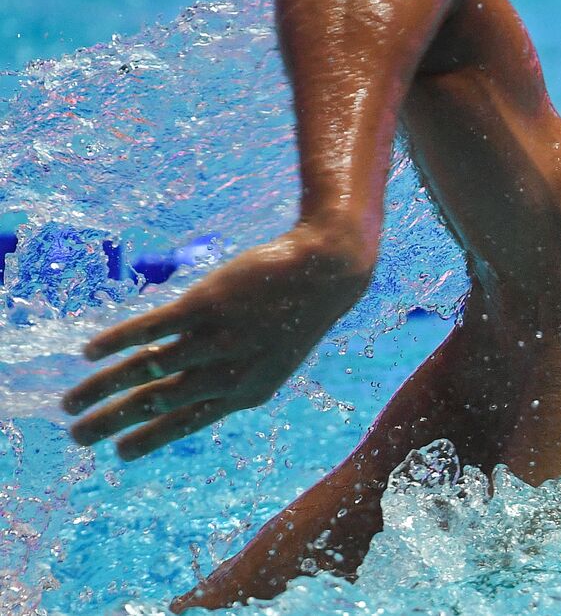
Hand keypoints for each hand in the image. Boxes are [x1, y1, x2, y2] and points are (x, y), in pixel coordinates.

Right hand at [62, 222, 373, 459]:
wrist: (326, 270)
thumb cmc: (297, 314)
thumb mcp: (272, 359)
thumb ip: (232, 377)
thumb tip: (186, 387)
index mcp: (247, 392)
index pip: (188, 422)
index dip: (151, 438)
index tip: (120, 454)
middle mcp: (229, 372)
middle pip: (158, 404)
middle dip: (113, 423)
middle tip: (77, 438)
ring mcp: (216, 338)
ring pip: (146, 372)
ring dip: (102, 388)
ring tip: (70, 402)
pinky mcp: (206, 304)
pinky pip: (150, 329)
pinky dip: (116, 342)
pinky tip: (89, 352)